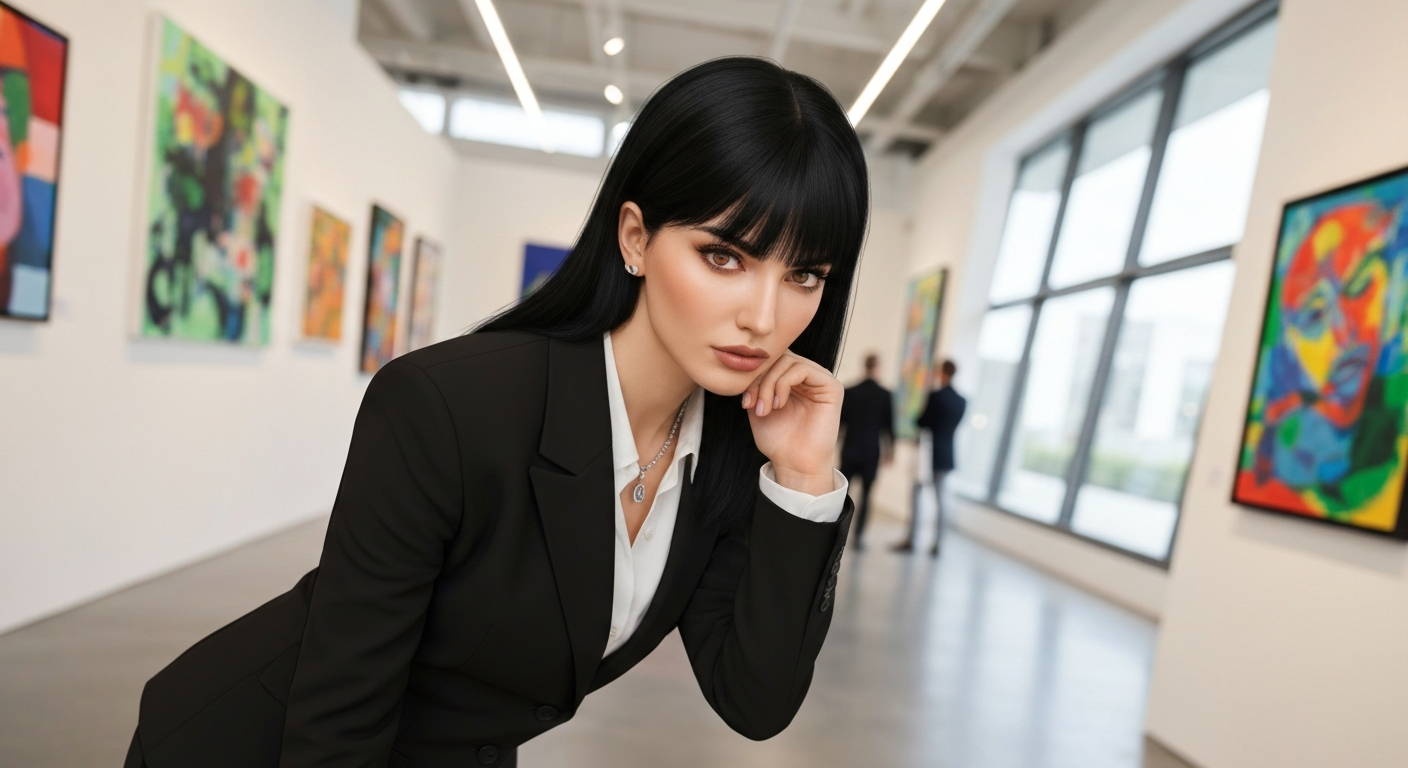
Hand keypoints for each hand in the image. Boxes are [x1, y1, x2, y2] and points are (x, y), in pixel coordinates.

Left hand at [741, 352, 841, 495]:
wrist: (794, 464)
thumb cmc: (778, 440)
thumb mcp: (758, 406)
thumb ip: (755, 382)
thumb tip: (750, 361)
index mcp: (792, 380)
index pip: (772, 360)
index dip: (754, 375)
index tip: (744, 402)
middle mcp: (808, 377)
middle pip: (779, 357)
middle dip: (760, 379)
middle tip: (752, 404)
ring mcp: (820, 380)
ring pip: (788, 361)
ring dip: (769, 384)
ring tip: (764, 409)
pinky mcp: (831, 386)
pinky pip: (802, 369)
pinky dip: (783, 384)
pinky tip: (778, 404)